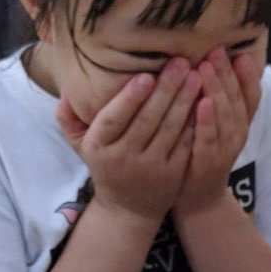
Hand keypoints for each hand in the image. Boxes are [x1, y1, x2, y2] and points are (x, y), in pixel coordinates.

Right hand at [56, 59, 200, 224]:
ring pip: (169, 129)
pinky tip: (203, 101)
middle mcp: (123, 159)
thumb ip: (69, 117)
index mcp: (98, 147)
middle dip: (165, 89)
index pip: (113, 119)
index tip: (146, 75)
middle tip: (180, 63)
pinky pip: (184, 144)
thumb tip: (67, 89)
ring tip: (194, 76)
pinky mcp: (172, 175)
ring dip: (184, 101)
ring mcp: (150, 168)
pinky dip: (194, 122)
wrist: (128, 208)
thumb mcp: (81, 145)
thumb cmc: (106, 165)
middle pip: (146, 120)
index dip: (129, 98)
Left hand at [173, 48, 260, 217]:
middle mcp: (237, 136)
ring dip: (215, 89)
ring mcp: (224, 151)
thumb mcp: (217, 128)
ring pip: (224, 116)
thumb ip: (220, 102)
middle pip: (236, 100)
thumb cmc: (202, 157)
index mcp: (241, 125)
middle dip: (226, 73)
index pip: (252, 96)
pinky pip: (208, 139)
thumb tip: (214, 63)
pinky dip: (207, 121)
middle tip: (214, 50)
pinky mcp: (207, 164)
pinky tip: (201, 103)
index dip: (248, 75)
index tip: (238, 52)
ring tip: (204, 66)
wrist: (199, 202)